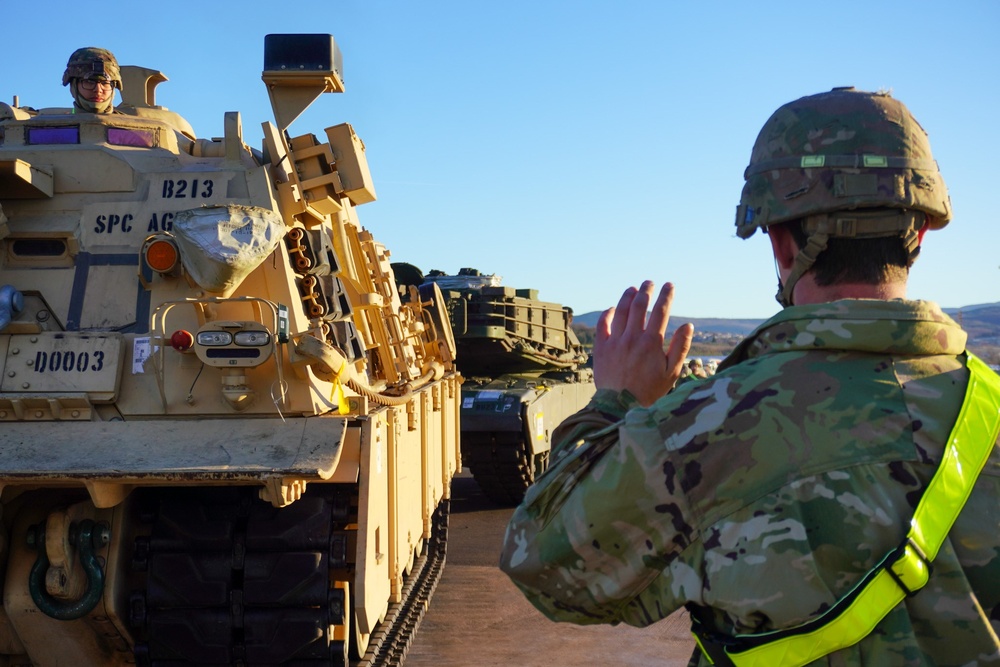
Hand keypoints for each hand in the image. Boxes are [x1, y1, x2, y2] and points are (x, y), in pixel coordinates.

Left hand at [592, 281, 693, 406]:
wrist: (619, 407)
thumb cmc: (649, 391)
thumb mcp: (671, 373)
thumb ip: (681, 348)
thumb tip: (688, 325)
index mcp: (652, 343)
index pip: (661, 311)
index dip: (666, 295)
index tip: (669, 285)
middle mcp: (632, 338)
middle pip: (640, 305)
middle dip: (646, 290)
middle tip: (650, 283)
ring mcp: (615, 341)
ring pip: (621, 310)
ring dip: (628, 296)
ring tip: (633, 289)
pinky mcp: (601, 348)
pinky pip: (603, 324)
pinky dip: (609, 313)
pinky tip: (614, 308)